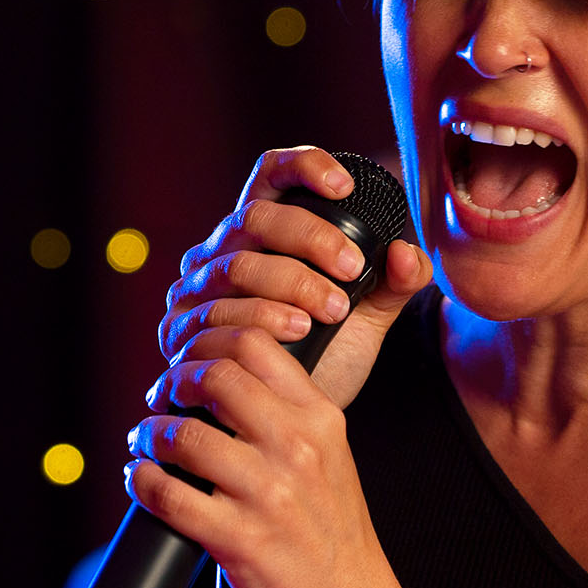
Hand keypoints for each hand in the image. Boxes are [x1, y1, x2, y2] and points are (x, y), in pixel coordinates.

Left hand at [126, 322, 394, 587]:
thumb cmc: (332, 532)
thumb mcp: (330, 453)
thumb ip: (287, 411)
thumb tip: (222, 376)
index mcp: (320, 418)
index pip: (256, 344)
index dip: (208, 342)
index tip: (189, 360)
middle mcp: (296, 447)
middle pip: (215, 377)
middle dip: (174, 381)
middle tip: (161, 397)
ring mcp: (267, 493)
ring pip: (184, 435)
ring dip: (150, 433)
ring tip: (145, 441)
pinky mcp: (238, 538)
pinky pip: (168, 495)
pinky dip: (141, 481)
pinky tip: (139, 479)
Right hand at [160, 146, 429, 409]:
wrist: (286, 421)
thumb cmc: (325, 356)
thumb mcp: (368, 319)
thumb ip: (394, 285)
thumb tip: (407, 254)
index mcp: (262, 231)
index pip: (270, 174)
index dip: (302, 166)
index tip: (344, 187)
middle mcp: (222, 250)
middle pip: (256, 217)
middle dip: (310, 238)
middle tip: (354, 269)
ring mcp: (196, 289)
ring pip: (236, 266)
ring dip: (290, 284)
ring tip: (333, 310)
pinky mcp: (180, 331)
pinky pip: (213, 314)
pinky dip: (258, 320)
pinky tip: (294, 334)